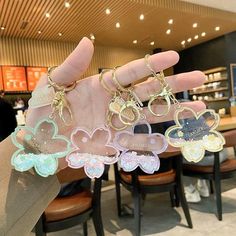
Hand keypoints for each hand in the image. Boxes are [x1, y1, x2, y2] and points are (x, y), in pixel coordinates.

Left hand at [26, 37, 205, 168]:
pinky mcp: (114, 145)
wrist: (41, 142)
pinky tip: (170, 141)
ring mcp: (117, 125)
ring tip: (196, 111)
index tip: (174, 56)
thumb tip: (88, 41)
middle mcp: (115, 104)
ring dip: (172, 114)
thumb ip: (71, 66)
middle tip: (199, 78)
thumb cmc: (44, 111)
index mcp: (102, 87)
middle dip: (173, 86)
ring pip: (149, 118)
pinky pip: (136, 144)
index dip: (151, 65)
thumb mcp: (53, 85)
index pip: (131, 73)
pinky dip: (152, 144)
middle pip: (148, 93)